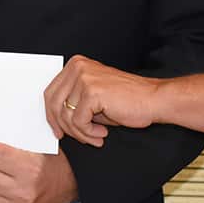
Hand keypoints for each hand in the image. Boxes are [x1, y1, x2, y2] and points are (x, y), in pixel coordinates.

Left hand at [43, 54, 159, 145]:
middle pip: (53, 104)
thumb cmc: (127, 100)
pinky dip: (88, 133)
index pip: (50, 92)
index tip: (58, 131)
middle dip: (63, 126)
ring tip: (96, 136)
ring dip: (80, 133)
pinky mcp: (92, 92)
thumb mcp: (94, 97)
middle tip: (79, 138)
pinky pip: (78, 122)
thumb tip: (55, 119)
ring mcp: (84, 78)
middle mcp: (77, 68)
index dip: (51, 116)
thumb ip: (74, 101)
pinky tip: (102, 134)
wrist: (153, 100)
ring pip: (66, 116)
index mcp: (76, 65)